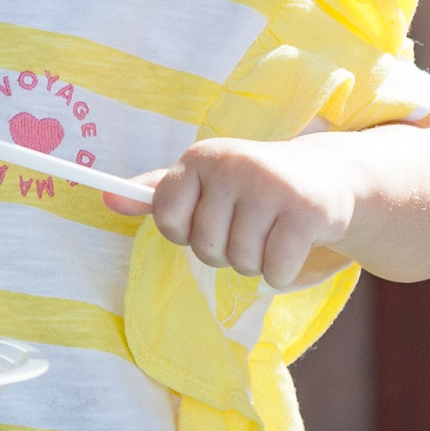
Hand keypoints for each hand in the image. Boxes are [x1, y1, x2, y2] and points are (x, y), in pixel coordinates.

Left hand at [103, 137, 355, 289]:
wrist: (325, 175)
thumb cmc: (251, 185)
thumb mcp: (204, 180)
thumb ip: (157, 192)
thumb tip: (104, 198)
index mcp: (200, 157)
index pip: (165, 217)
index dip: (183, 232)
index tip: (205, 219)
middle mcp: (232, 165)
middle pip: (203, 246)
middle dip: (223, 251)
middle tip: (246, 228)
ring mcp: (270, 186)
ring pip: (239, 261)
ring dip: (253, 262)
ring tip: (269, 234)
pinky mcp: (306, 211)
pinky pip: (274, 270)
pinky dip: (279, 272)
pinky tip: (291, 245)